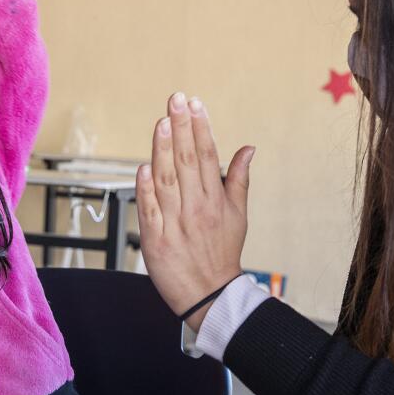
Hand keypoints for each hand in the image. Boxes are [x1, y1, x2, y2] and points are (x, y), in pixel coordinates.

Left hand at [137, 93, 255, 330]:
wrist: (210, 295)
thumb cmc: (222, 252)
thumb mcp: (238, 215)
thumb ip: (239, 179)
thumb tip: (248, 148)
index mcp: (216, 200)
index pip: (208, 156)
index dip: (201, 128)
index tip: (195, 103)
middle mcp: (197, 208)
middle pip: (188, 161)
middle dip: (182, 127)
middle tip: (176, 99)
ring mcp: (175, 224)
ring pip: (167, 180)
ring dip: (164, 150)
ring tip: (162, 122)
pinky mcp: (155, 239)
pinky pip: (150, 210)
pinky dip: (146, 188)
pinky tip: (144, 166)